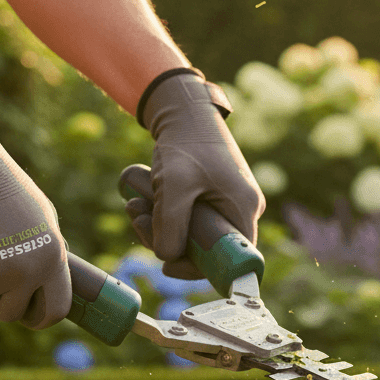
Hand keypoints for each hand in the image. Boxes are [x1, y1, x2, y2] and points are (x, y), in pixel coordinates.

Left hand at [130, 69, 264, 278]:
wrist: (184, 109)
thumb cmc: (185, 142)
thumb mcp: (174, 185)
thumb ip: (170, 226)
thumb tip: (166, 259)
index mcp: (245, 209)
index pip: (233, 260)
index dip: (201, 270)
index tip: (168, 266)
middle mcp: (243, 209)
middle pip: (210, 250)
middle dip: (171, 243)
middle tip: (139, 224)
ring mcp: (228, 203)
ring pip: (195, 236)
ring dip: (160, 229)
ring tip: (134, 207)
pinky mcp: (213, 198)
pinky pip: (190, 221)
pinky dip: (165, 217)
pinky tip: (142, 201)